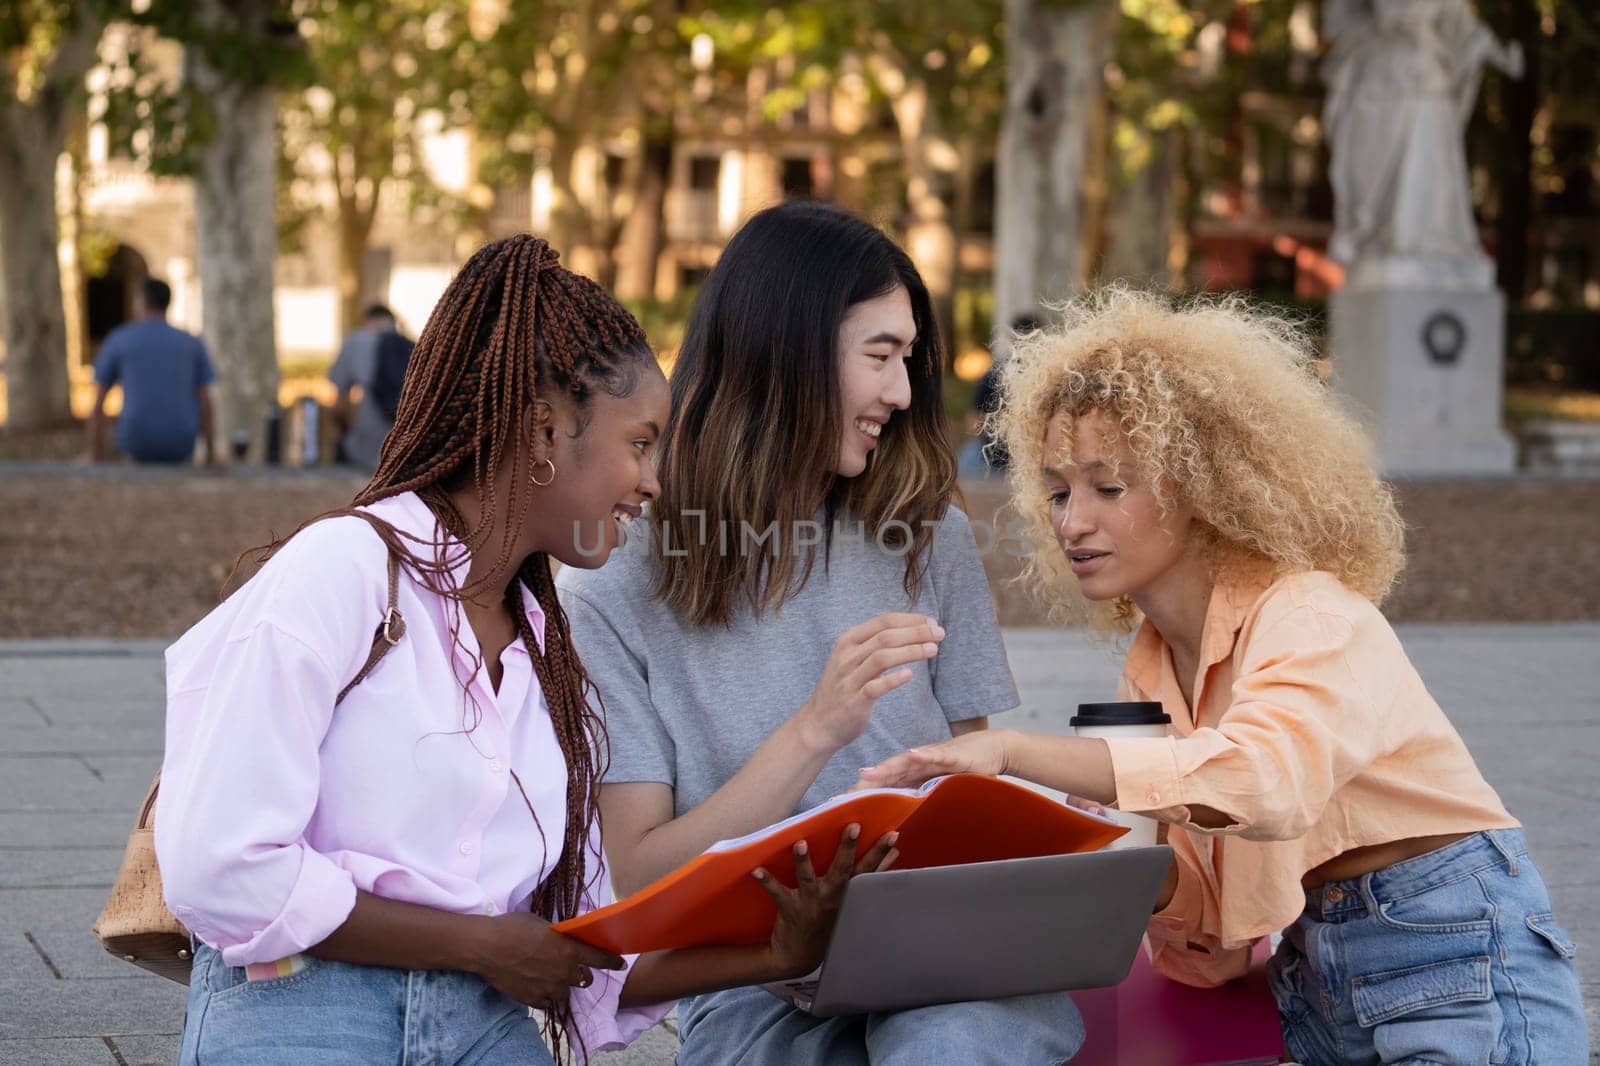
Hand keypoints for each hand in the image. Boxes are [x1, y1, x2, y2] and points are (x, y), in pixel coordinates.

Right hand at [469, 912, 624, 1009]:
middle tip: (572, 968)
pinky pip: (548, 1003)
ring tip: (552, 979)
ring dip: (563, 986)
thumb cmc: (513, 927)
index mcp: (569, 950)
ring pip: (566, 993)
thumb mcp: (542, 924)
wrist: (487, 947)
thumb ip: (558, 935)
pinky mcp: (533, 999)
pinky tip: (539, 988)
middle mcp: (564, 971)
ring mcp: (549, 988)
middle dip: (582, 974)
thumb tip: (562, 938)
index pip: (599, 958)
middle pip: (584, 979)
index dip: (613, 961)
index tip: (621, 963)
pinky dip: (546, 996)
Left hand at [753, 824, 898, 978]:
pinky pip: (777, 892)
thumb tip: (895, 854)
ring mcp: (810, 902)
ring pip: (807, 879)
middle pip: (842, 869)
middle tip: (853, 827)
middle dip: (848, 848)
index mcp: (847, 892)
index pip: (867, 870)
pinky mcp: (789, 908)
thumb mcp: (853, 900)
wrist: (799, 955)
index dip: (881, 853)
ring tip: (801, 843)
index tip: (892, 835)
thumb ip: (871, 875)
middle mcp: (831, 896)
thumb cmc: (828, 919)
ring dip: (804, 861)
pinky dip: (766, 881)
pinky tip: (756, 870)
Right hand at [796, 614, 943, 751]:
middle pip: (886, 637)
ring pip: (882, 658)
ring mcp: (849, 679)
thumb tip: (912, 630)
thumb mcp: (853, 658)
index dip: (910, 620)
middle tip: (940, 634)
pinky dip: (893, 680)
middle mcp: (847, 656)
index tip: (932, 622)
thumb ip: (876, 644)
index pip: (883, 621)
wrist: (818, 723)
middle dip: (916, 632)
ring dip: (911, 651)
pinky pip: (875, 687)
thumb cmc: (844, 687)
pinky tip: (910, 675)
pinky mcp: (854, 702)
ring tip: (933, 650)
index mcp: (849, 641)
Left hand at [856, 729, 1012, 788]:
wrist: (994, 748)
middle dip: (865, 784)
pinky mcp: (953, 754)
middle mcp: (919, 762)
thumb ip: (924, 796)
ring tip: (866, 774)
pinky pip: (936, 754)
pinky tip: (912, 754)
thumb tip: (905, 817)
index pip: (885, 783)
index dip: (864, 791)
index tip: (842, 803)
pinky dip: (923, 754)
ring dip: (885, 768)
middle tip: (843, 794)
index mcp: (915, 772)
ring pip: (905, 763)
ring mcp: (934, 756)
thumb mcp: (941, 785)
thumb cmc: (967, 768)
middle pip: (888, 773)